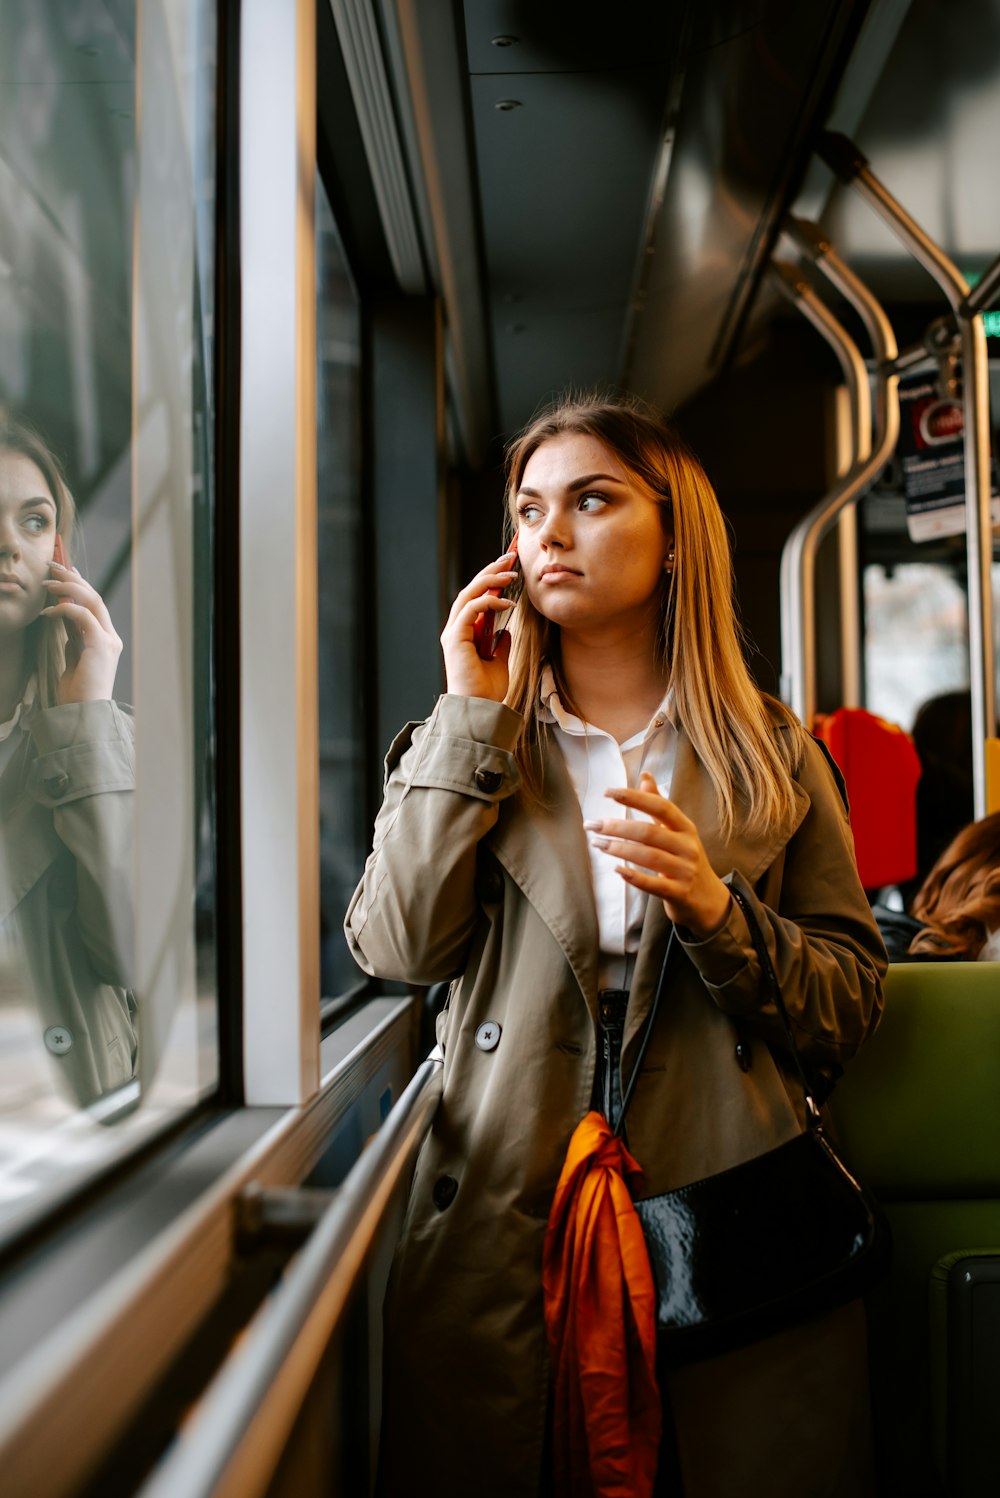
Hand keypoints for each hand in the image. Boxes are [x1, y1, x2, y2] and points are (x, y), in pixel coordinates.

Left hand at [41, 562, 122, 703]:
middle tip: (52, 565)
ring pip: (92, 600)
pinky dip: (64, 609)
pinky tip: (47, 612)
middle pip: (94, 596)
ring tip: (46, 581)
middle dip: (72, 578)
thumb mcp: (72, 657)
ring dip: (67, 587)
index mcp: (105, 640)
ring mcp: (108, 640)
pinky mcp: (101, 645)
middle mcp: (110, 637)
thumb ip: (72, 636)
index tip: (64, 570)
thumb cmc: (76, 691)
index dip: (79, 584)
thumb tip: (62, 615)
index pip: (93, 604)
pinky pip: (83, 616)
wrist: (83, 713)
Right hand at [440, 551, 517, 701]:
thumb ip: (500, 644)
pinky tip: (507, 603)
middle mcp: (456, 629)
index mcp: (465, 633)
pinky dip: (489, 602)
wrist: (479, 708)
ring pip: (469, 594)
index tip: (511, 568)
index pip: (476, 598)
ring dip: (490, 580)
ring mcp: (454, 632)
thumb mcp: (499, 662)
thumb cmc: (487, 690)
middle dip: (491, 571)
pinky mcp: (455, 637)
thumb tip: (506, 631)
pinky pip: (471, 609)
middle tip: (511, 557)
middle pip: (471, 590)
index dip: (492, 580)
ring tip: (511, 573)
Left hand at [584, 771, 730, 939]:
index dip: (634, 797)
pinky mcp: (679, 893)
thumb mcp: (678, 831)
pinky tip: (617, 870)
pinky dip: (634, 877)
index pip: (660, 806)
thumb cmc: (686, 860)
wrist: (708, 900)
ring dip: (619, 849)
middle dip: (617, 827)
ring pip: (649, 856)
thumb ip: (659, 805)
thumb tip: (645, 775)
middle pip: (649, 832)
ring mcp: (684, 870)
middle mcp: (687, 847)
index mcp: (685, 828)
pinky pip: (654, 884)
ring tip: (598, 844)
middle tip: (592, 825)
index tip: (608, 792)